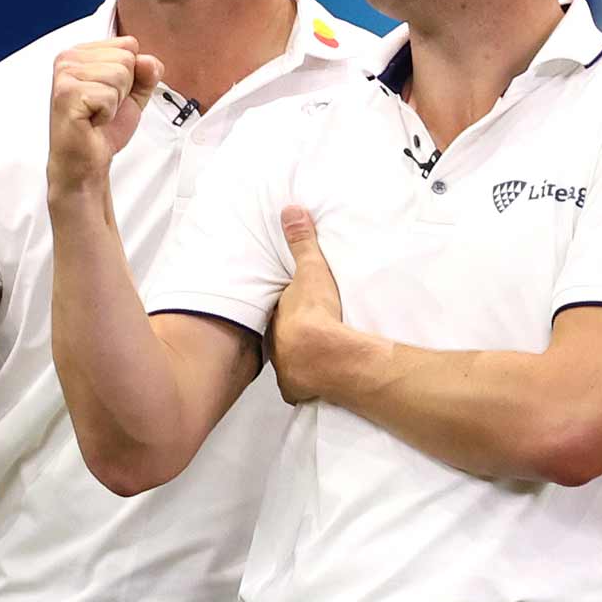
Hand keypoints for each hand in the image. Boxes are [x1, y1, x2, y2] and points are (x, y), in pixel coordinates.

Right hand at [48, 36, 162, 197]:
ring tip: (97, 113)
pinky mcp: (66, 93)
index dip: (131, 75)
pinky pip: (109, 95)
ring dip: (115, 102)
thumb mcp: (134, 95)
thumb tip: (147, 61)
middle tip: (103, 106)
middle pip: (126, 58)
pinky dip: (107, 114)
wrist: (86, 160)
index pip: (129, 44)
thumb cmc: (102, 128)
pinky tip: (92, 120)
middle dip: (124, 89)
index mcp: (83, 52)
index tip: (111, 93)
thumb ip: (146, 73)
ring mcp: (65, 74)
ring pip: (119, 75)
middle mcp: (69, 58)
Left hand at [268, 204, 360, 403]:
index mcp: (277, 318)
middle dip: (292, 336)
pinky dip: (308, 383)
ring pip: (289, 363)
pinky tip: (318, 380)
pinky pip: (301, 387)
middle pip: (282, 339)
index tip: (297, 308)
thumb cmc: (316, 313)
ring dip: (300, 360)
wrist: (326, 356)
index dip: (288, 310)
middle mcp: (275, 346)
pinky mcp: (297, 390)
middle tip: (309, 331)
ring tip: (317, 356)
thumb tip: (290, 210)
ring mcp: (285, 370)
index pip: (279, 313)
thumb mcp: (311, 271)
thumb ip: (302, 243)